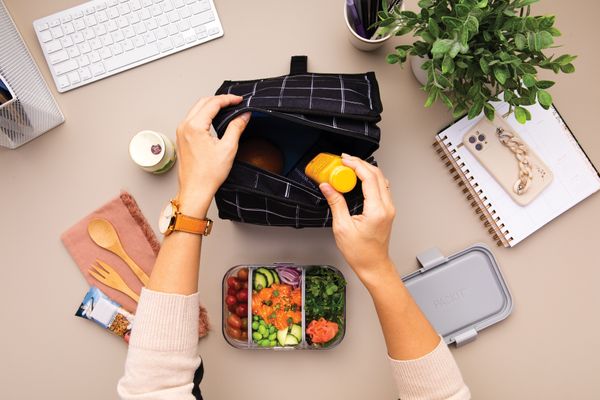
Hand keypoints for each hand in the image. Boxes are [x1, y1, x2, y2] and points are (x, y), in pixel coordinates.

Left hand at [175, 95, 249, 217]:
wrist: (195, 190)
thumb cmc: (208, 174)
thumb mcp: (228, 148)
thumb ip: (236, 127)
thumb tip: (244, 115)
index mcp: (194, 127)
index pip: (212, 103)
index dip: (228, 99)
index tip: (239, 100)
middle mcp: (185, 126)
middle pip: (203, 102)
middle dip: (220, 100)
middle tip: (234, 102)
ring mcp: (181, 132)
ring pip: (197, 109)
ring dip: (211, 106)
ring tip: (226, 108)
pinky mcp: (182, 138)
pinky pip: (193, 118)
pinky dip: (205, 114)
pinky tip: (214, 118)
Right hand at [320, 154, 395, 286]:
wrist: (373, 265)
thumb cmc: (360, 253)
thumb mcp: (342, 227)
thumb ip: (336, 203)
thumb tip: (327, 187)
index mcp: (376, 210)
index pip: (369, 178)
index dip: (356, 165)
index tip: (344, 160)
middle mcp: (386, 207)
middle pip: (377, 174)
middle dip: (360, 164)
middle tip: (345, 160)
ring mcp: (389, 208)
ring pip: (381, 179)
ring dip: (366, 170)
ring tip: (350, 167)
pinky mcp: (387, 210)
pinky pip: (381, 187)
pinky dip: (370, 179)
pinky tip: (359, 180)